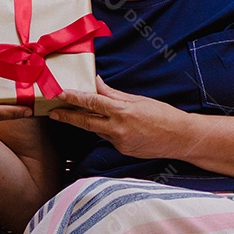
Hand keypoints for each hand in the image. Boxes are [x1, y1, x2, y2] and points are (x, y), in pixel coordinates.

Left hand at [48, 77, 182, 159]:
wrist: (180, 138)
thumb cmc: (162, 114)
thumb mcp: (137, 100)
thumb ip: (113, 93)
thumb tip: (96, 83)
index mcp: (122, 111)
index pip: (92, 102)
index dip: (74, 98)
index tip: (60, 94)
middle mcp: (118, 129)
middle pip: (86, 122)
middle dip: (67, 116)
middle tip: (53, 112)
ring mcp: (119, 142)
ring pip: (96, 130)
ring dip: (86, 122)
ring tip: (73, 114)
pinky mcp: (122, 151)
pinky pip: (107, 138)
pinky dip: (105, 130)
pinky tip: (108, 125)